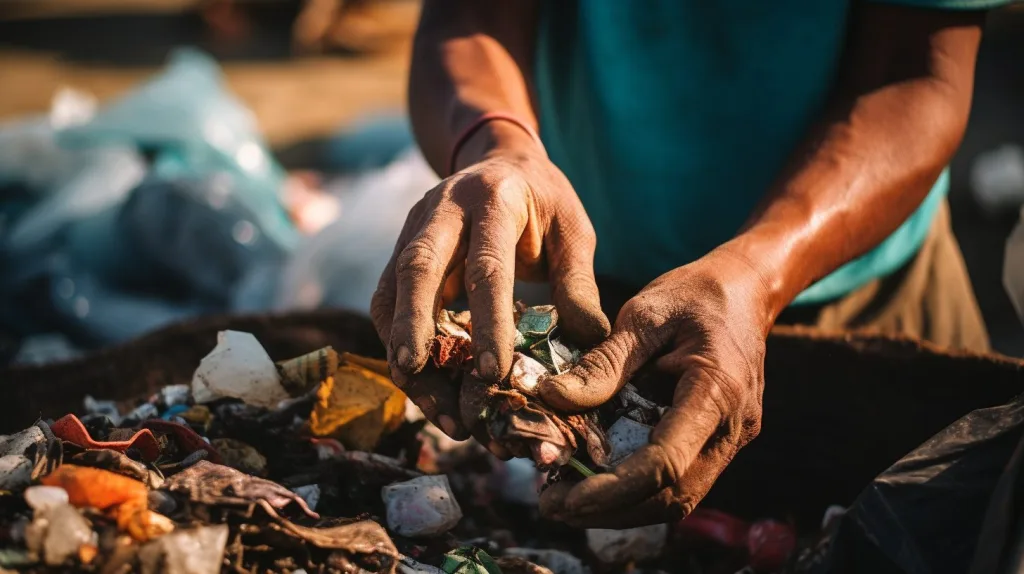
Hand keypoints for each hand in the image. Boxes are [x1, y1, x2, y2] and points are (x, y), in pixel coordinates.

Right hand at [371, 124, 610, 441]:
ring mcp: (413, 228)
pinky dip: (398, 344)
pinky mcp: (398, 251)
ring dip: (401, 347)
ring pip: (391, 290)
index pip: (486, 264)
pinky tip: (421, 385)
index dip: (486, 320)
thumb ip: (578, 283)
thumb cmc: (544, 202)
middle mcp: (442, 209)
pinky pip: (386, 301)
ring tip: (429, 403)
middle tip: (417, 376)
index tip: (492, 371)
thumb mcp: (573, 230)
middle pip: (417, 268)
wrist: (501, 162)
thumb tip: (589, 343)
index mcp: (494, 199)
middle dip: (414, 326)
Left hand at [537, 250, 770, 527]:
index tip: (561, 496)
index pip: (666, 462)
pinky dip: (637, 492)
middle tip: (550, 501)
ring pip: (678, 500)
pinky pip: (682, 483)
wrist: (744, 289)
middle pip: (672, 496)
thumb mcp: (642, 316)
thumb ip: (602, 363)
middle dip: (609, 510)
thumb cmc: (692, 295)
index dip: (612, 489)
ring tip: (565, 496)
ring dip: (621, 510)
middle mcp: (732, 427)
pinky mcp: (721, 444)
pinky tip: (597, 480)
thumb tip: (551, 399)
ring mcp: (732, 441)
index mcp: (717, 390)